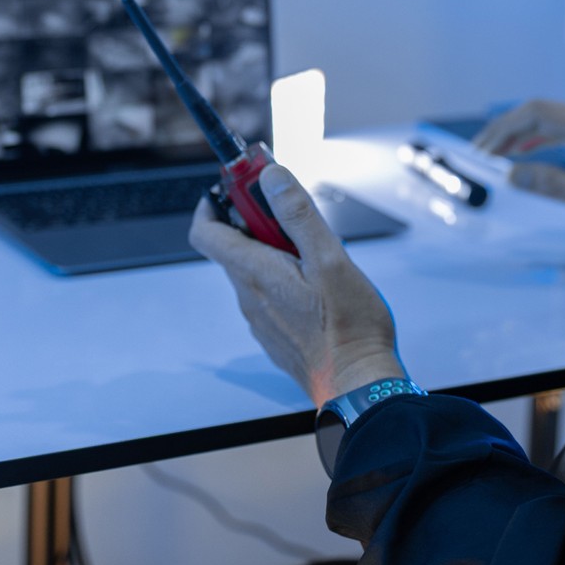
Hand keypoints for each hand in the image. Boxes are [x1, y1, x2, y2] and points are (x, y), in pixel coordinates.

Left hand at [189, 164, 405, 407]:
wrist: (358, 387)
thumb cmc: (350, 328)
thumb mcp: (331, 260)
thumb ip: (298, 215)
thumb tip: (271, 177)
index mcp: (255, 274)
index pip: (205, 231)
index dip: (214, 202)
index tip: (239, 185)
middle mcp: (249, 297)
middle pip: (234, 246)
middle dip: (257, 221)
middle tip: (294, 213)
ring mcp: (260, 319)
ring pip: (254, 271)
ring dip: (274, 251)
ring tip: (315, 253)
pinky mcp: (274, 335)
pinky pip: (268, 296)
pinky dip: (282, 279)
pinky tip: (317, 287)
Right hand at [473, 99, 564, 203]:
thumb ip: (552, 185)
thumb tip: (510, 175)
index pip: (538, 115)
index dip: (506, 129)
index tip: (484, 151)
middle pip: (539, 112)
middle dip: (506, 129)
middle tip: (479, 152)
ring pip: (548, 118)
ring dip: (518, 132)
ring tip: (493, 152)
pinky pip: (560, 128)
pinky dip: (536, 137)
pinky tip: (520, 151)